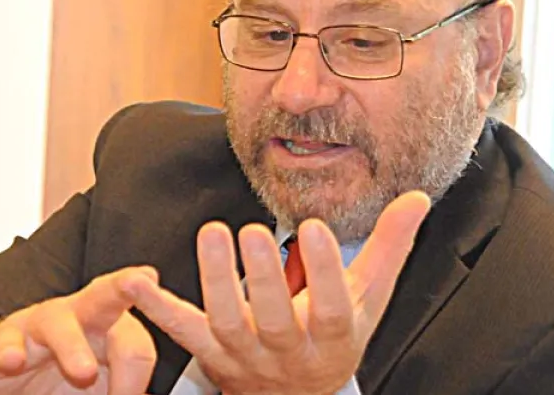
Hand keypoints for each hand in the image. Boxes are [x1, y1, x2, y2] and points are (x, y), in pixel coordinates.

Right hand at [0, 266, 158, 394]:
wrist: (5, 380)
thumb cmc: (59, 379)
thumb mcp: (98, 389)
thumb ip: (120, 391)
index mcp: (110, 330)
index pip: (138, 343)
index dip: (136, 378)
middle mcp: (79, 317)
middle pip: (108, 297)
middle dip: (126, 286)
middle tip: (145, 282)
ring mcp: (40, 325)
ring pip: (59, 323)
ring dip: (74, 346)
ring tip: (84, 373)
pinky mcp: (4, 339)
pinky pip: (7, 340)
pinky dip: (10, 351)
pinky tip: (14, 361)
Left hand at [128, 191, 430, 394]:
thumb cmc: (334, 336)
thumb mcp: (368, 297)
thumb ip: (390, 246)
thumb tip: (418, 197)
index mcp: (332, 338)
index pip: (332, 310)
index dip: (325, 272)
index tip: (317, 227)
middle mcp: (287, 351)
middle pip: (275, 319)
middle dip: (265, 277)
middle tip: (256, 232)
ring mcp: (245, 356)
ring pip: (227, 323)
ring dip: (216, 281)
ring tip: (213, 233)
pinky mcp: (210, 353)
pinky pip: (182, 332)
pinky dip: (157, 309)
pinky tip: (134, 281)